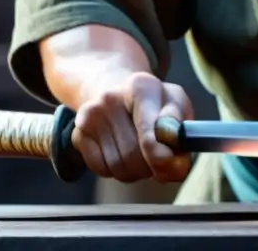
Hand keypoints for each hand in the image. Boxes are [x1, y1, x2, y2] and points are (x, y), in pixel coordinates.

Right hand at [71, 72, 193, 182]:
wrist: (119, 90)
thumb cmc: (154, 101)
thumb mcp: (176, 104)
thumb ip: (180, 132)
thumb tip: (177, 165)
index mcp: (141, 86)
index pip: (148, 133)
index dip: (161, 157)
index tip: (170, 165)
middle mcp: (110, 98)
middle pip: (132, 154)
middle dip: (150, 167)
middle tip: (158, 161)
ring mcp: (90, 116)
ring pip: (117, 166)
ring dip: (135, 171)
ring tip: (142, 155)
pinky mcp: (77, 133)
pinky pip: (101, 169)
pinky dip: (116, 171)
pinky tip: (123, 155)